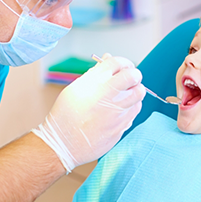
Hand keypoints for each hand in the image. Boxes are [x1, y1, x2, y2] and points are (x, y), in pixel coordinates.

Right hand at [32, 54, 144, 172]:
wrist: (62, 144)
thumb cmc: (66, 115)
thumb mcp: (75, 89)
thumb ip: (95, 73)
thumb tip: (108, 58)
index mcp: (93, 83)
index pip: (118, 62)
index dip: (124, 63)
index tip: (124, 67)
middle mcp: (106, 95)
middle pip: (134, 76)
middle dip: (134, 75)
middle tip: (130, 79)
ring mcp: (115, 112)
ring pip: (138, 94)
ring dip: (134, 92)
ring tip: (125, 95)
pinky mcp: (121, 127)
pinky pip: (135, 111)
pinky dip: (131, 107)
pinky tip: (121, 110)